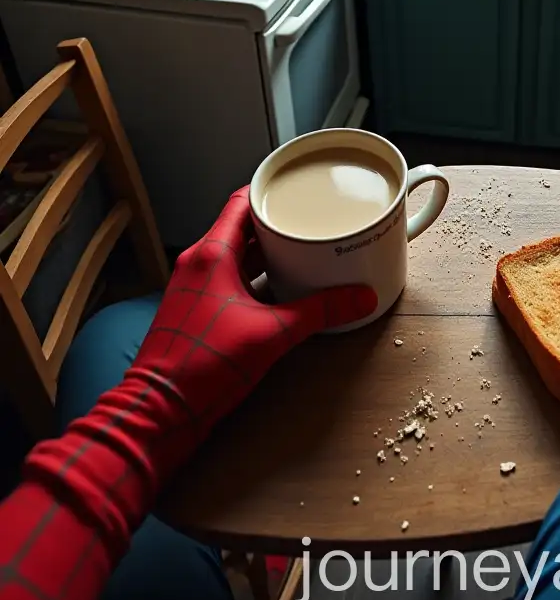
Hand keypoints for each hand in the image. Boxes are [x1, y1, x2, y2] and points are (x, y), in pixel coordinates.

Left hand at [129, 186, 376, 453]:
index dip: (270, 191)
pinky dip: (254, 277)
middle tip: (311, 219)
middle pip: (241, 228)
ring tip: (303, 250)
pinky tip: (280, 289)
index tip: (298, 187)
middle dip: (276, 224)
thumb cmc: (203, 366)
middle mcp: (198, 264)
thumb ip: (319, 312)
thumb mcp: (272, 334)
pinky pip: (228, 279)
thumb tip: (360, 298)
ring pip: (234, 255)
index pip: (241, 203)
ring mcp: (194, 287)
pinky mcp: (195, 310)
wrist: (159, 412)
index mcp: (211, 255)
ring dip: (266, 252)